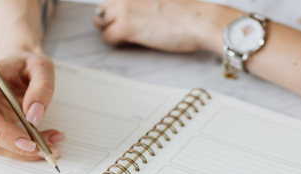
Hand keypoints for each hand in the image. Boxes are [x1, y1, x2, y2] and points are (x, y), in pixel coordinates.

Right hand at [0, 51, 63, 160]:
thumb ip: (41, 89)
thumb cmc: (28, 63)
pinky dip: (21, 148)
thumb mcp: (42, 68)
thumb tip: (33, 117)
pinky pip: (0, 143)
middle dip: (18, 146)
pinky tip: (42, 141)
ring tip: (50, 143)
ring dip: (22, 150)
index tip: (29, 143)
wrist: (19, 64)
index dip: (3, 132)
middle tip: (48, 148)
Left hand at [93, 0, 241, 52]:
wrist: (200, 20)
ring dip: (111, 32)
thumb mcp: (162, 1)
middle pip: (101, 10)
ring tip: (129, 38)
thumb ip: (145, 4)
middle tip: (126, 31)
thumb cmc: (188, 14)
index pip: (111, 0)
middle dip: (109, 21)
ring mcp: (124, 10)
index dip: (116, 12)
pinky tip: (133, 43)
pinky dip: (117, 43)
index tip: (124, 20)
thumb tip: (139, 14)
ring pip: (100, 23)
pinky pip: (108, 38)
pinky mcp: (126, 27)